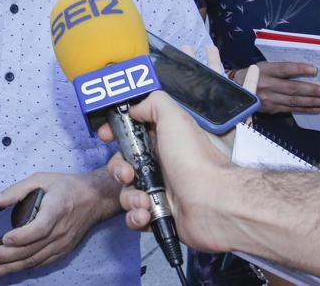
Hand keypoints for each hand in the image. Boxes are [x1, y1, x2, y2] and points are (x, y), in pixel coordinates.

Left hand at [0, 171, 115, 279]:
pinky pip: (41, 263)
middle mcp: (60, 231)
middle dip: (4, 257)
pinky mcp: (62, 251)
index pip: (40, 228)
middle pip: (31, 249)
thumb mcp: (41, 179)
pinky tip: (8, 270)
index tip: (5, 240)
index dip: (22, 236)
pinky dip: (23, 268)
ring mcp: (62, 244)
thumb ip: (17, 190)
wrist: (95, 199)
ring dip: (11, 267)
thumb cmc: (66, 187)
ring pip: (34, 260)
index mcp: (56, 209)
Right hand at [100, 91, 236, 253]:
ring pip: (126, 192)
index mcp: (163, 142)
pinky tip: (147, 215)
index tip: (105, 136)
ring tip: (144, 201)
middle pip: (123, 165)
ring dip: (129, 197)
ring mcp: (160, 192)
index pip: (132, 134)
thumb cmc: (193, 159)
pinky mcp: (159, 216)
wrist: (213, 203)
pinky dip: (136, 216)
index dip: (116, 133)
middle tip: (128, 174)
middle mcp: (161, 165)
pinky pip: (135, 217)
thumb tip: (135, 109)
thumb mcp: (174, 118)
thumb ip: (154, 103)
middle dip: (119, 169)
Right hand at [235, 61, 319, 113]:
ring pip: (294, 101)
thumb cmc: (254, 75)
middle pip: (293, 88)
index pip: (284, 69)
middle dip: (313, 91)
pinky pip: (290, 109)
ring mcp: (268, 99)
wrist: (236, 91)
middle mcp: (266, 85)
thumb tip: (307, 70)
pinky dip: (305, 109)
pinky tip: (316, 109)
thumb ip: (280, 68)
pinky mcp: (270, 109)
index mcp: (265, 70)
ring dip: (313, 102)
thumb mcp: (264, 66)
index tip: (316, 70)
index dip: (300, 69)